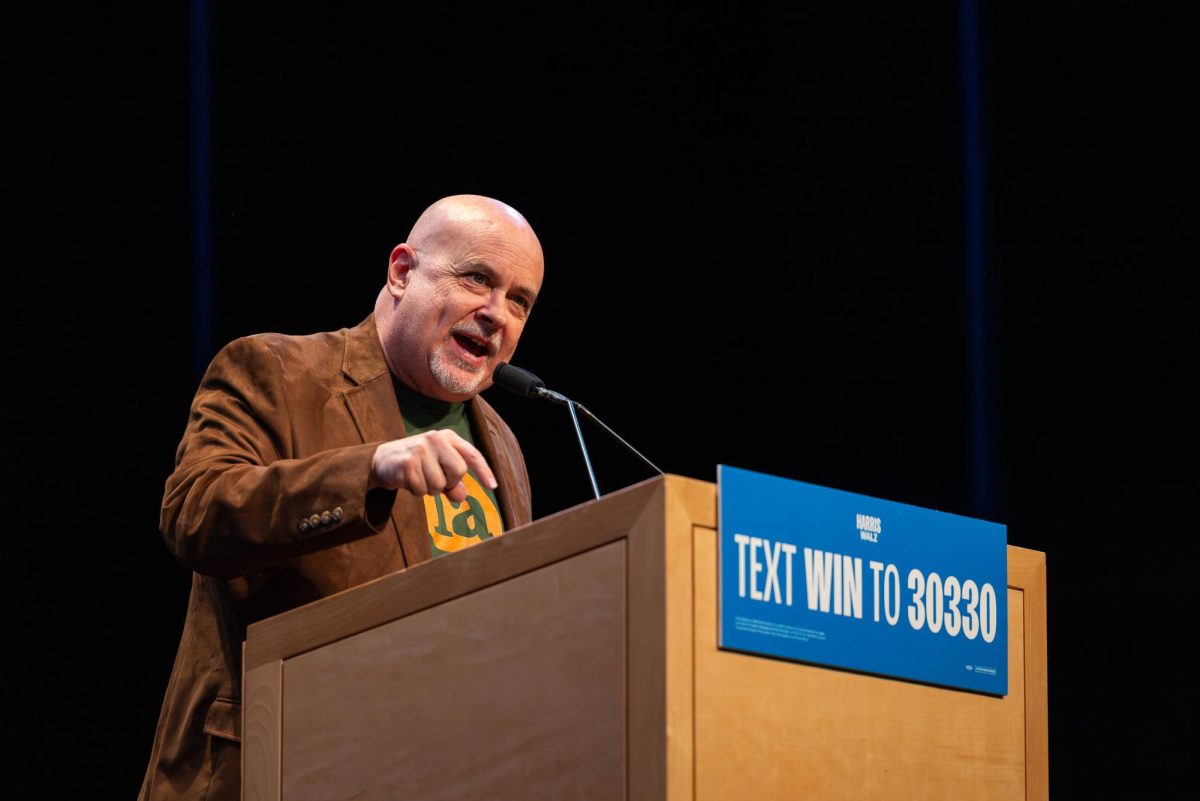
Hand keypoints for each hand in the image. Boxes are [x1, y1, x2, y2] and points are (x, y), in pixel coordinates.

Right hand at [370, 430, 497, 502]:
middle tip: (433, 478)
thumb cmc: (417, 464)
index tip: (493, 487)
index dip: (484, 471)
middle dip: (448, 482)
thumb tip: (462, 497)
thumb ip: (452, 483)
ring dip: (428, 489)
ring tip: (418, 477)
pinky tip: (408, 480)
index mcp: (447, 437)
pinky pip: (421, 490)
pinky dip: (415, 491)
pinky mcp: (407, 463)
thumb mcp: (438, 469)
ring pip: (439, 485)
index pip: (472, 454)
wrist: (383, 460)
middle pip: (458, 471)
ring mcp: (421, 449)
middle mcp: (435, 439)